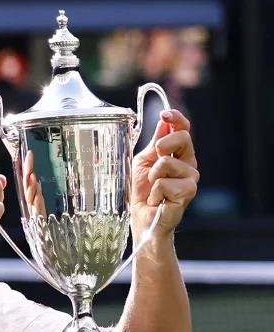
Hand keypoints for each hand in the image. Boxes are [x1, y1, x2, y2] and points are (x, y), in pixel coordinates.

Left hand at [131, 109, 197, 237]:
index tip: (165, 114)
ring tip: (153, 189)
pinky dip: (154, 192)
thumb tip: (164, 122)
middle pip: (183, 138)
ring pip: (167, 163)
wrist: (142, 217)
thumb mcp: (143, 162)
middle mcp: (188, 164)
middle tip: (154, 161)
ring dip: (153, 177)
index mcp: (178, 154)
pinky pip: (165, 183)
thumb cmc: (142, 191)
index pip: (183, 130)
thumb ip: (155, 143)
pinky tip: (157, 200)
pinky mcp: (187, 193)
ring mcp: (190, 179)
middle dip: (163, 145)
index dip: (176, 119)